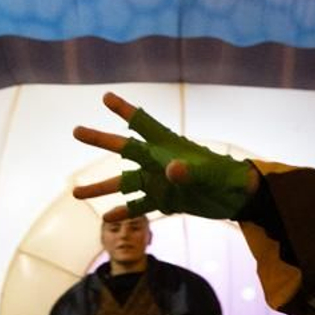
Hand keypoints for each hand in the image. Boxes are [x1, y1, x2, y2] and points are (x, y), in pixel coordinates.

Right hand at [73, 93, 258, 221]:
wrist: (238, 197)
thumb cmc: (225, 177)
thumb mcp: (208, 174)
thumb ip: (189, 172)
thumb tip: (172, 170)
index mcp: (169, 146)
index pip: (143, 124)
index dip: (125, 110)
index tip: (106, 97)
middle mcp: (158, 162)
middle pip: (125, 149)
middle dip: (101, 140)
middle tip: (76, 130)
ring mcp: (159, 182)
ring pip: (123, 183)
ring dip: (101, 188)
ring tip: (76, 193)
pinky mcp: (164, 201)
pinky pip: (139, 206)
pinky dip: (124, 212)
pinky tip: (106, 218)